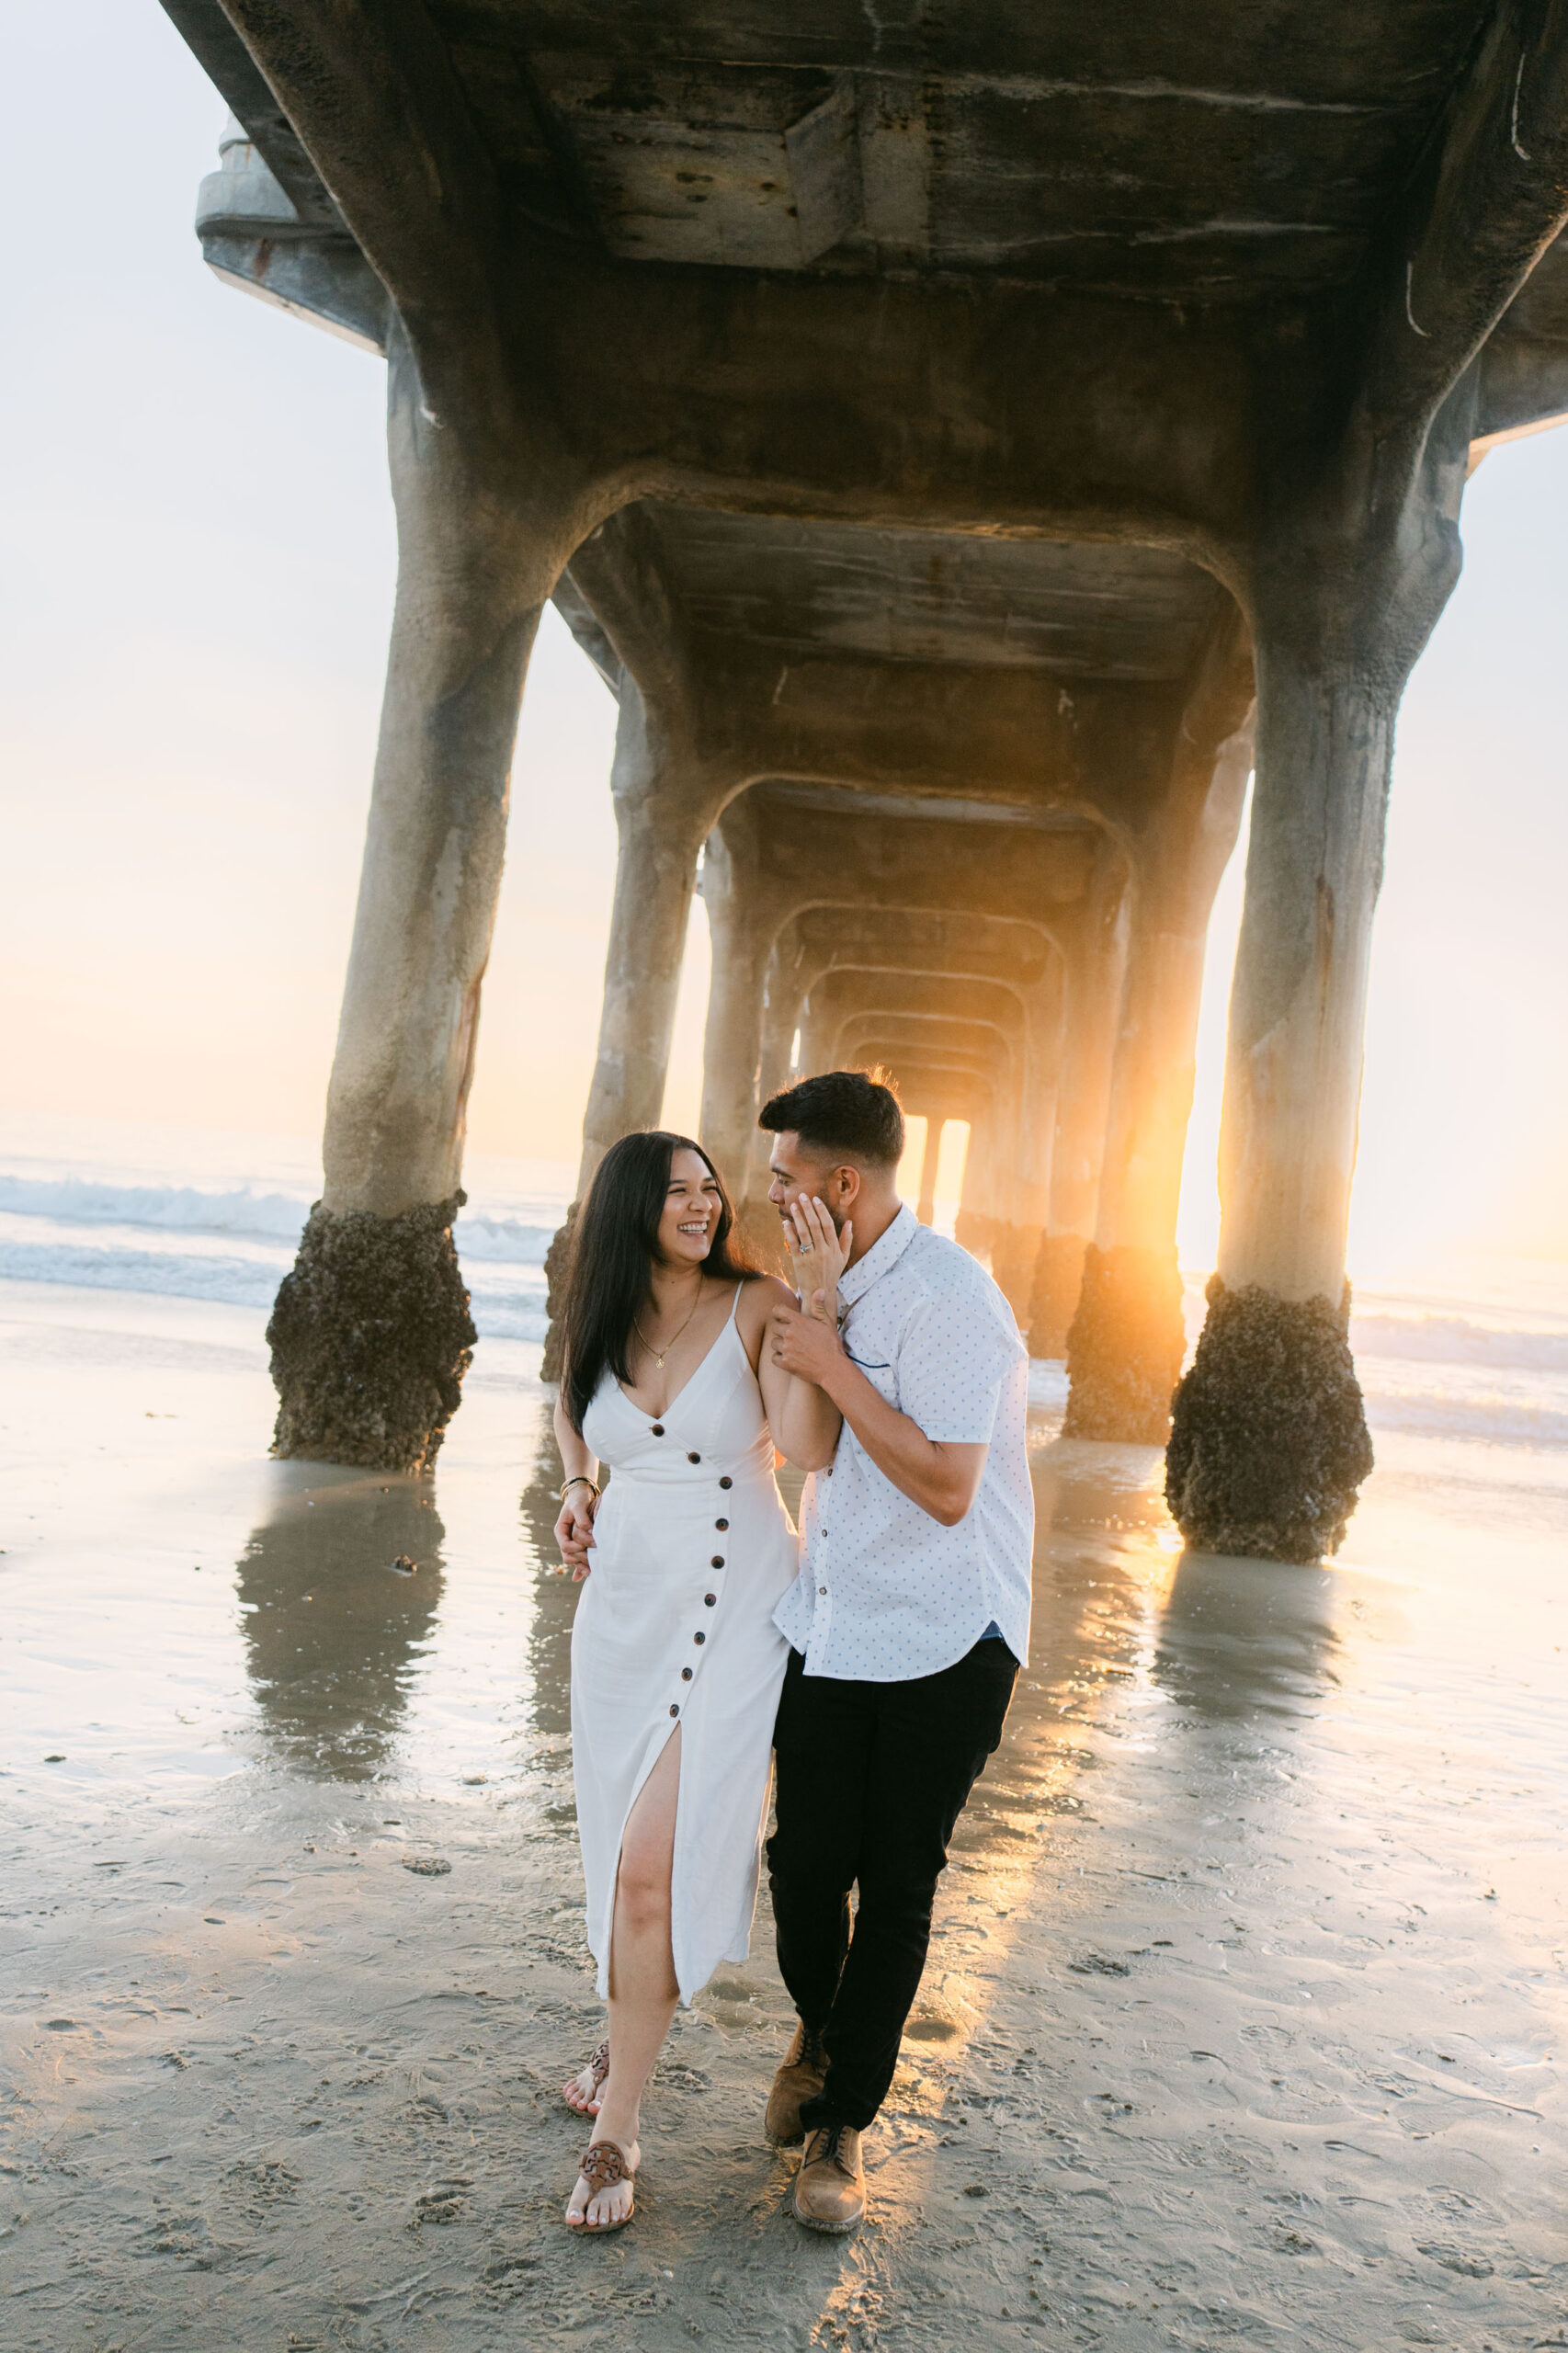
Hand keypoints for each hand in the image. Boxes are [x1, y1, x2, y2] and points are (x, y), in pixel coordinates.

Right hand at [554, 1486, 597, 1580]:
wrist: (582, 1496)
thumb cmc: (579, 1499)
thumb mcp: (578, 1505)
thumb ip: (581, 1517)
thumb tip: (586, 1529)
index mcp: (560, 1530)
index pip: (565, 1546)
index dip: (576, 1548)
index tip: (591, 1544)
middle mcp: (565, 1539)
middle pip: (568, 1556)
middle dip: (581, 1559)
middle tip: (596, 1560)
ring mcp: (572, 1543)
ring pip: (574, 1560)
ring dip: (583, 1565)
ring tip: (595, 1569)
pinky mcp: (581, 1545)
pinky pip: (580, 1559)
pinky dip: (585, 1565)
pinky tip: (593, 1571)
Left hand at [768, 1298, 845, 1388]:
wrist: (833, 1368)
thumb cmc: (831, 1345)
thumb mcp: (827, 1323)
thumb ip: (819, 1307)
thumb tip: (819, 1290)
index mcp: (798, 1321)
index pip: (777, 1310)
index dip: (779, 1313)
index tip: (783, 1318)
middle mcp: (789, 1333)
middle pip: (774, 1327)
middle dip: (781, 1330)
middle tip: (792, 1336)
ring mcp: (786, 1348)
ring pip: (774, 1342)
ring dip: (780, 1344)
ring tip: (792, 1347)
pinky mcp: (785, 1362)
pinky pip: (774, 1357)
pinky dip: (779, 1358)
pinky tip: (789, 1358)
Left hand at [782, 1194, 850, 1326]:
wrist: (819, 1293)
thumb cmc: (832, 1273)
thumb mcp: (843, 1258)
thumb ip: (847, 1240)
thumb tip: (850, 1222)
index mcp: (834, 1249)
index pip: (828, 1225)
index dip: (821, 1211)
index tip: (815, 1200)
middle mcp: (823, 1252)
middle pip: (815, 1226)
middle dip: (808, 1209)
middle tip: (802, 1196)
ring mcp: (810, 1257)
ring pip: (804, 1233)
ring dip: (798, 1217)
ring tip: (793, 1206)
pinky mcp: (798, 1263)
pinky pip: (793, 1244)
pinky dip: (789, 1232)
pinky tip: (785, 1222)